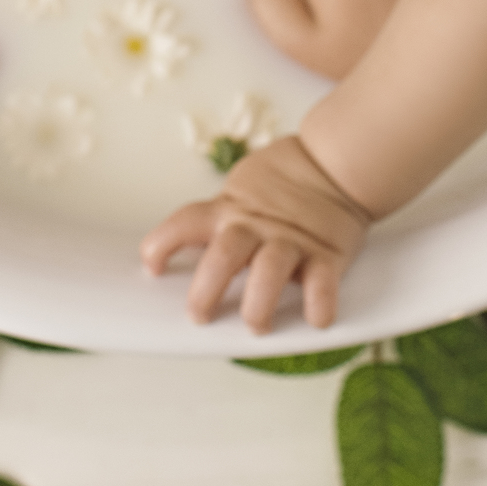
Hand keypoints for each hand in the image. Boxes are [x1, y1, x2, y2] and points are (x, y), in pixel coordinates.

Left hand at [139, 136, 369, 333]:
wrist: (333, 161)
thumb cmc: (283, 180)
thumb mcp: (240, 189)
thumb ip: (220, 216)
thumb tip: (190, 247)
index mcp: (229, 211)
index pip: (186, 223)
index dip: (163, 244)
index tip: (152, 266)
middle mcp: (255, 227)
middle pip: (224, 256)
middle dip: (207, 289)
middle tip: (199, 315)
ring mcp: (291, 241)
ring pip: (268, 270)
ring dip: (259, 302)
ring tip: (256, 324)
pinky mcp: (326, 254)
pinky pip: (322, 282)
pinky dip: (319, 303)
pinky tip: (315, 318)